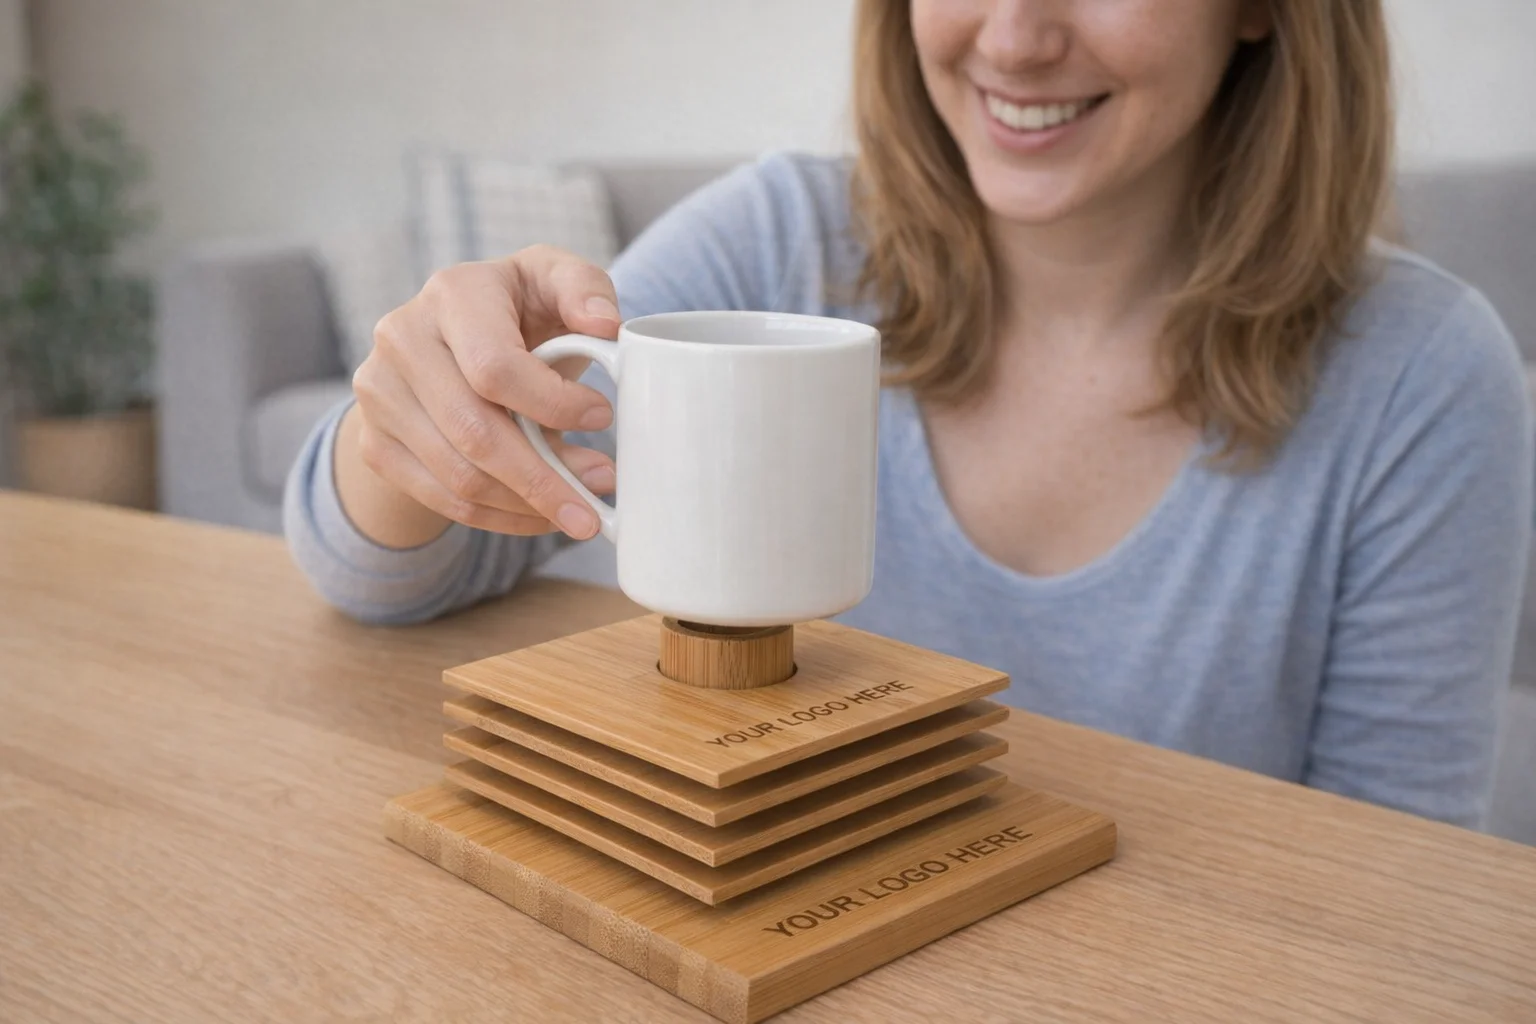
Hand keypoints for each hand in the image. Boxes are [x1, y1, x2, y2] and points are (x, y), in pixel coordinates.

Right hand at [341, 245, 618, 546]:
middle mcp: (403, 338)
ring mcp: (380, 394)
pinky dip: (501, 519)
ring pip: (459, 476)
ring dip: (528, 505)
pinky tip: (540, 516)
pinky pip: (443, 500)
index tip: (602, 418)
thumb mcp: (555, 282)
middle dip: (544, 478)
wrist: (452, 343)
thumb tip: (604, 324)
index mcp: (452, 294)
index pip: (495, 366)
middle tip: (596, 507)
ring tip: (578, 512)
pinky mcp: (375, 442)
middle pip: (474, 432)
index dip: (553, 403)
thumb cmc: (519, 311)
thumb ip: (586, 289)